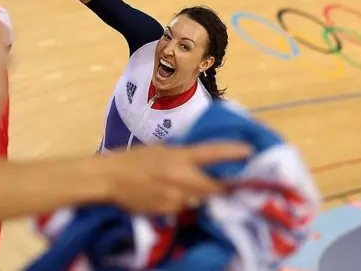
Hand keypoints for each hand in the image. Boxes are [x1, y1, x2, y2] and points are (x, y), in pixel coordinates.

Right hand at [100, 143, 249, 213]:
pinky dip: (183, 204)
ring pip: (200, 200)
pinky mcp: (167, 211)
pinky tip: (170, 196)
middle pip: (214, 187)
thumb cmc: (135, 158)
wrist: (110, 178)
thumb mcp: (162, 149)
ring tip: (187, 188)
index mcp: (180, 156)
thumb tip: (205, 160)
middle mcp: (182, 177)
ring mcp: (175, 197)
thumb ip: (184, 155)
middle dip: (220, 186)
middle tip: (223, 182)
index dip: (233, 153)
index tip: (250, 152)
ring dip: (199, 195)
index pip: (213, 153)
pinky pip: (184, 209)